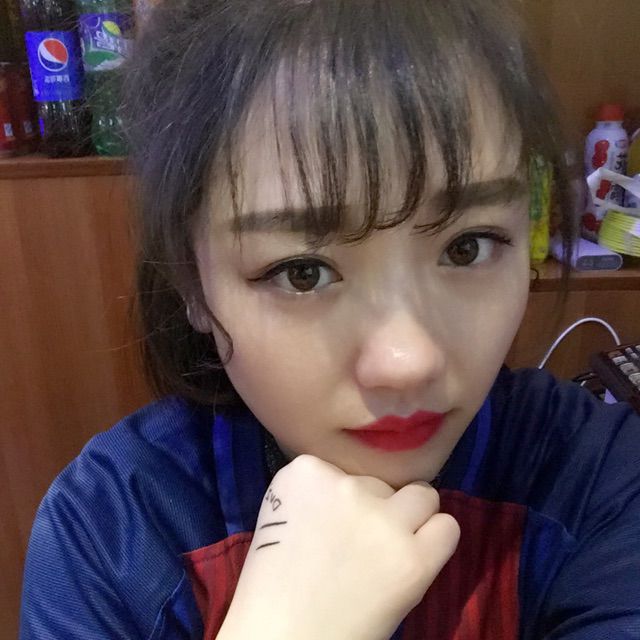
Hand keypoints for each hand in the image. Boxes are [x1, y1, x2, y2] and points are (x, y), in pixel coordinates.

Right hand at [217, 454, 459, 639]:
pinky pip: (447, 528)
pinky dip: (436, 541)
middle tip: (359, 547)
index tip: (330, 528)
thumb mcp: (282, 519)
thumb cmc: (274, 588)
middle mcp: (345, 485)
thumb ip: (318, 498)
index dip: (342, 502)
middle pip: (380, 484)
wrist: (283, 639)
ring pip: (422, 496)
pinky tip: (416, 560)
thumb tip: (359, 498)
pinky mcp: (413, 556)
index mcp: (305, 472)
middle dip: (375, 510)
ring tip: (393, 549)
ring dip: (410, 518)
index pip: (344, 470)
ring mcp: (382, 519)